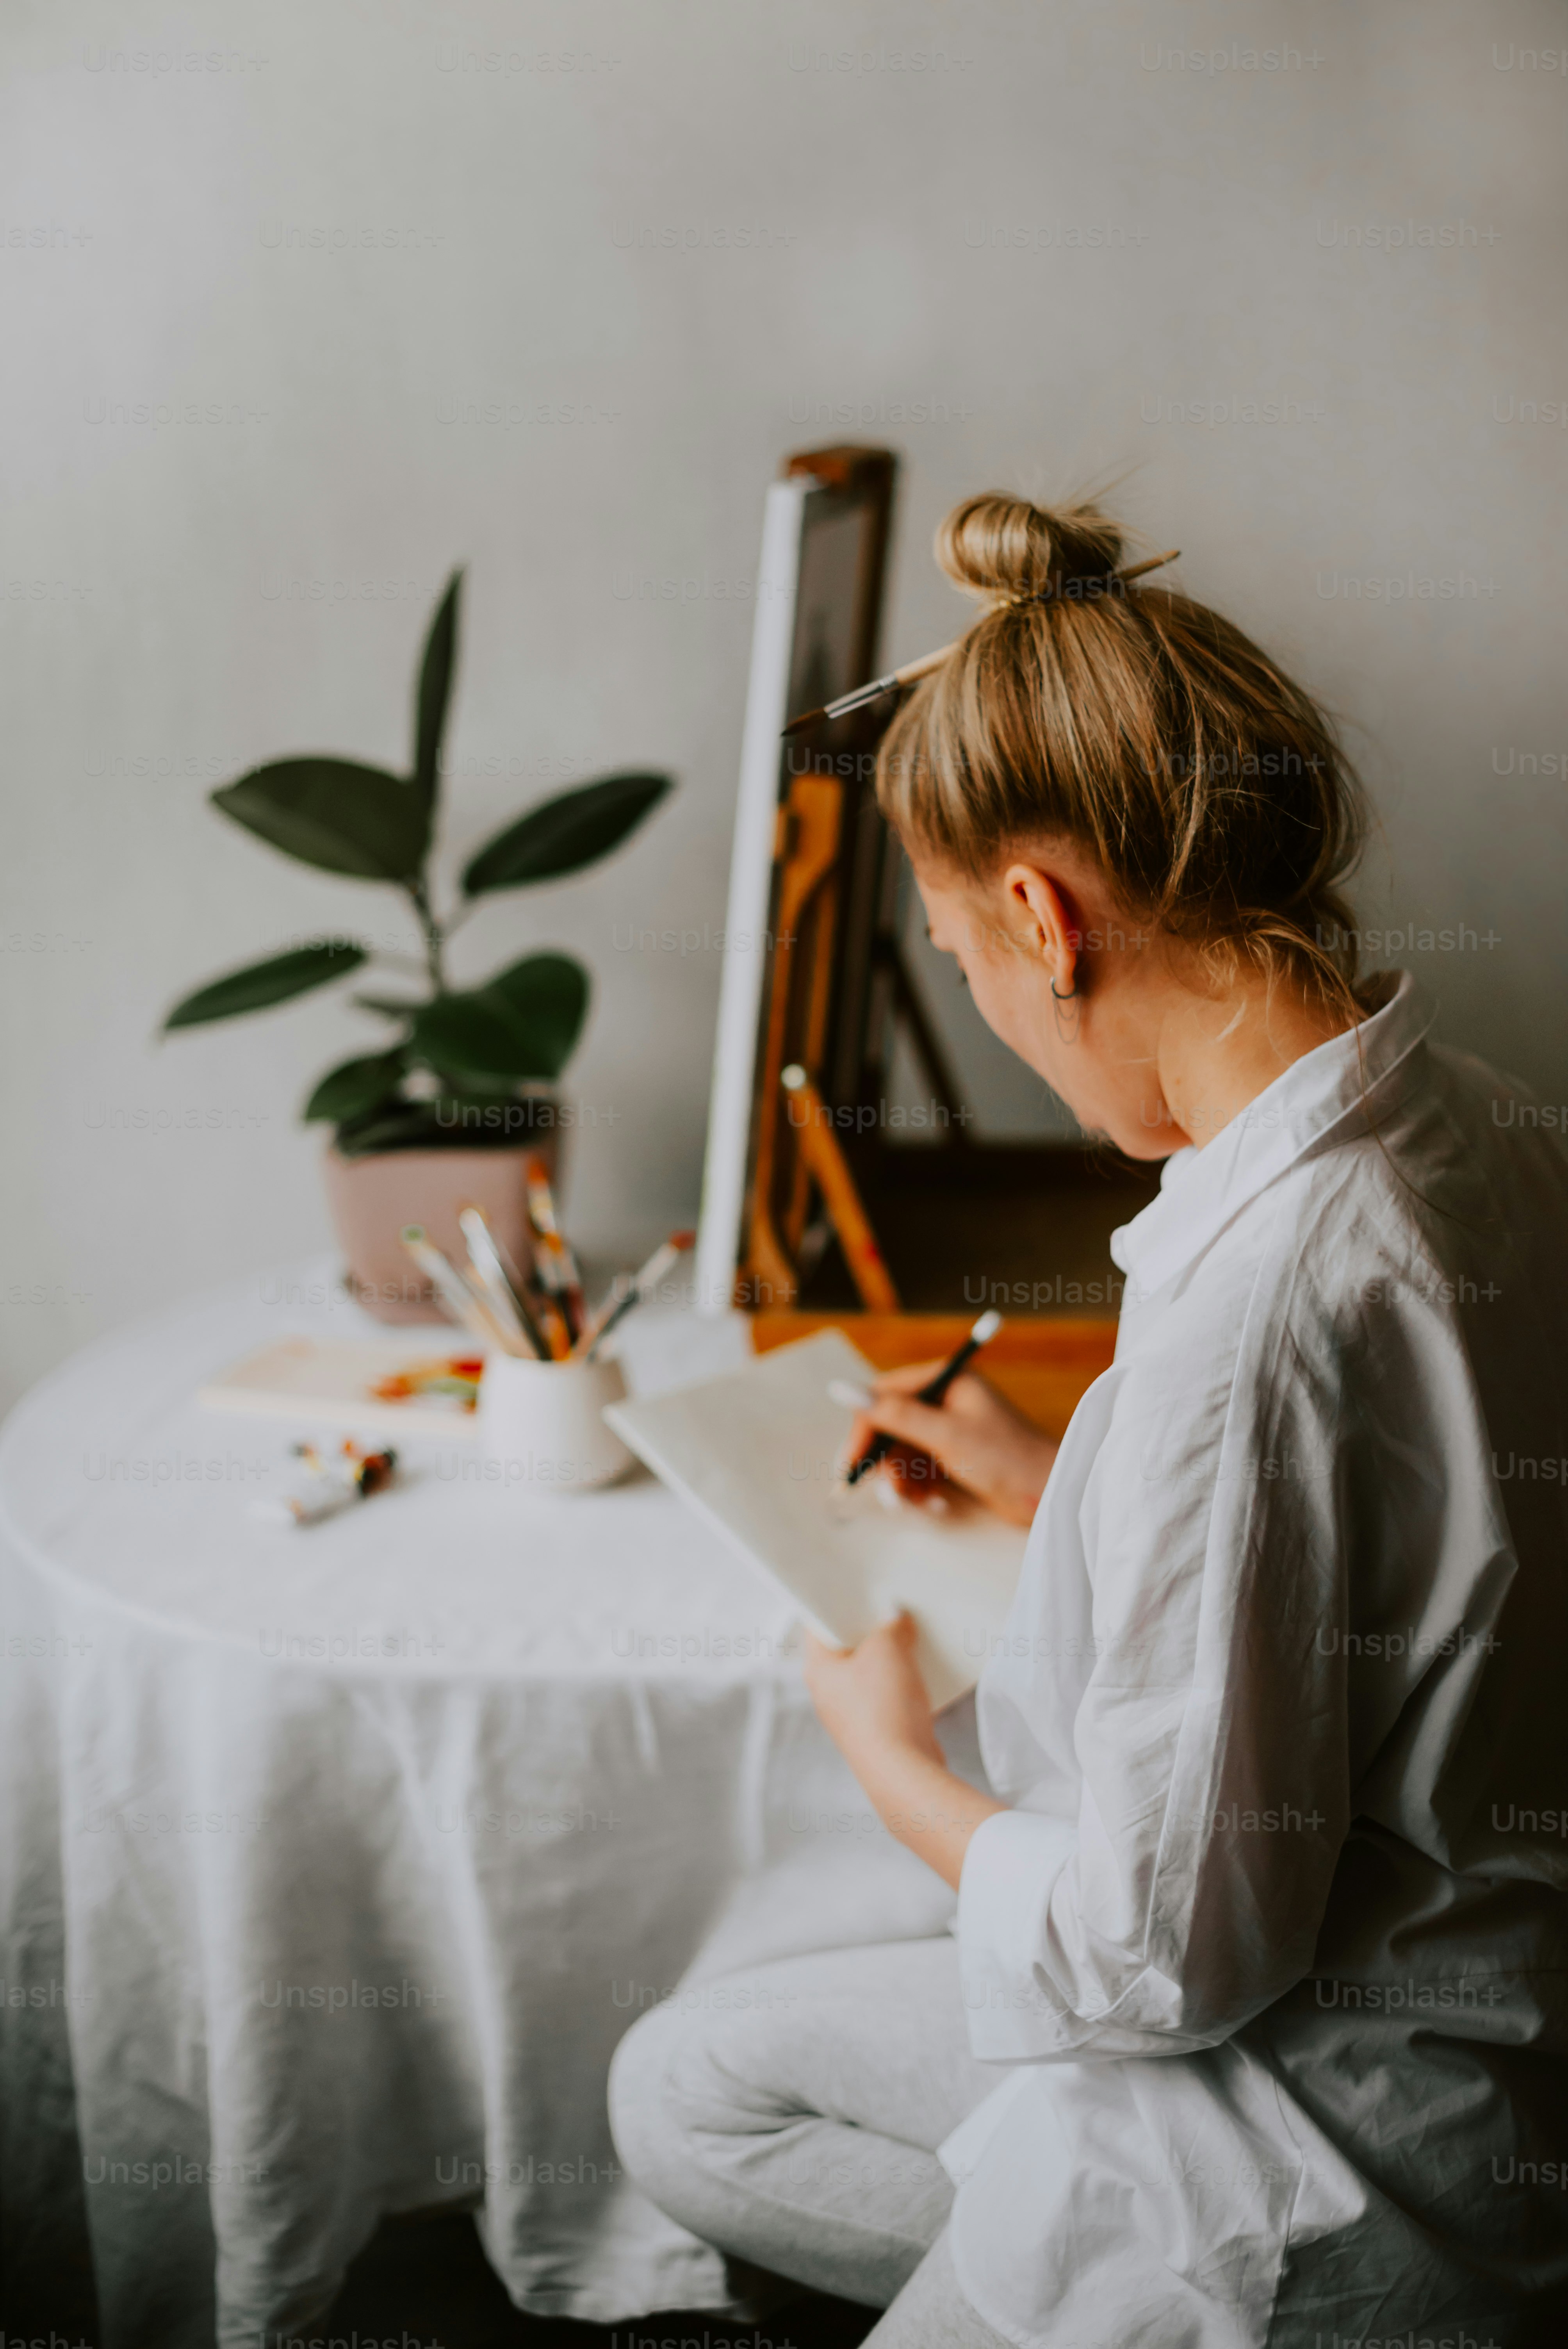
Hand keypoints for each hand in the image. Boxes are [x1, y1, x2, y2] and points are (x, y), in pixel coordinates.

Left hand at [803, 1610, 943, 1777]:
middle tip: (893, 1609)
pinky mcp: (875, 1730)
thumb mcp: (888, 1648)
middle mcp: (828, 1693)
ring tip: (912, 1636)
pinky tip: (920, 1671)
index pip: (819, 1624)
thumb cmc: (884, 1707)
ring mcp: (851, 1714)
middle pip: (846, 1647)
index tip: (860, 1588)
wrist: (903, 1770)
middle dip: (871, 1629)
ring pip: (869, 1672)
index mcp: (818, 1669)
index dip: (838, 1602)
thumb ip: (891, 1625)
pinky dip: (900, 1682)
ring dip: (890, 1656)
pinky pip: (885, 1695)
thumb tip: (896, 1620)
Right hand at [844, 1362, 1056, 1527]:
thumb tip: (842, 1388)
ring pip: (904, 1451)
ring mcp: (952, 1429)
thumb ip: (894, 1414)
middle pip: (891, 1425)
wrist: (1052, 1495)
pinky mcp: (957, 1456)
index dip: (865, 1427)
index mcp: (947, 1379)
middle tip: (890, 1492)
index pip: (885, 1393)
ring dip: (904, 1480)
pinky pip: (921, 1468)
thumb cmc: (1007, 1458)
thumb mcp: (946, 1435)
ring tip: (918, 1502)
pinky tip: (935, 1504)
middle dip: (888, 1462)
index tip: (853, 1463)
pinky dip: (921, 1488)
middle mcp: (947, 1399)